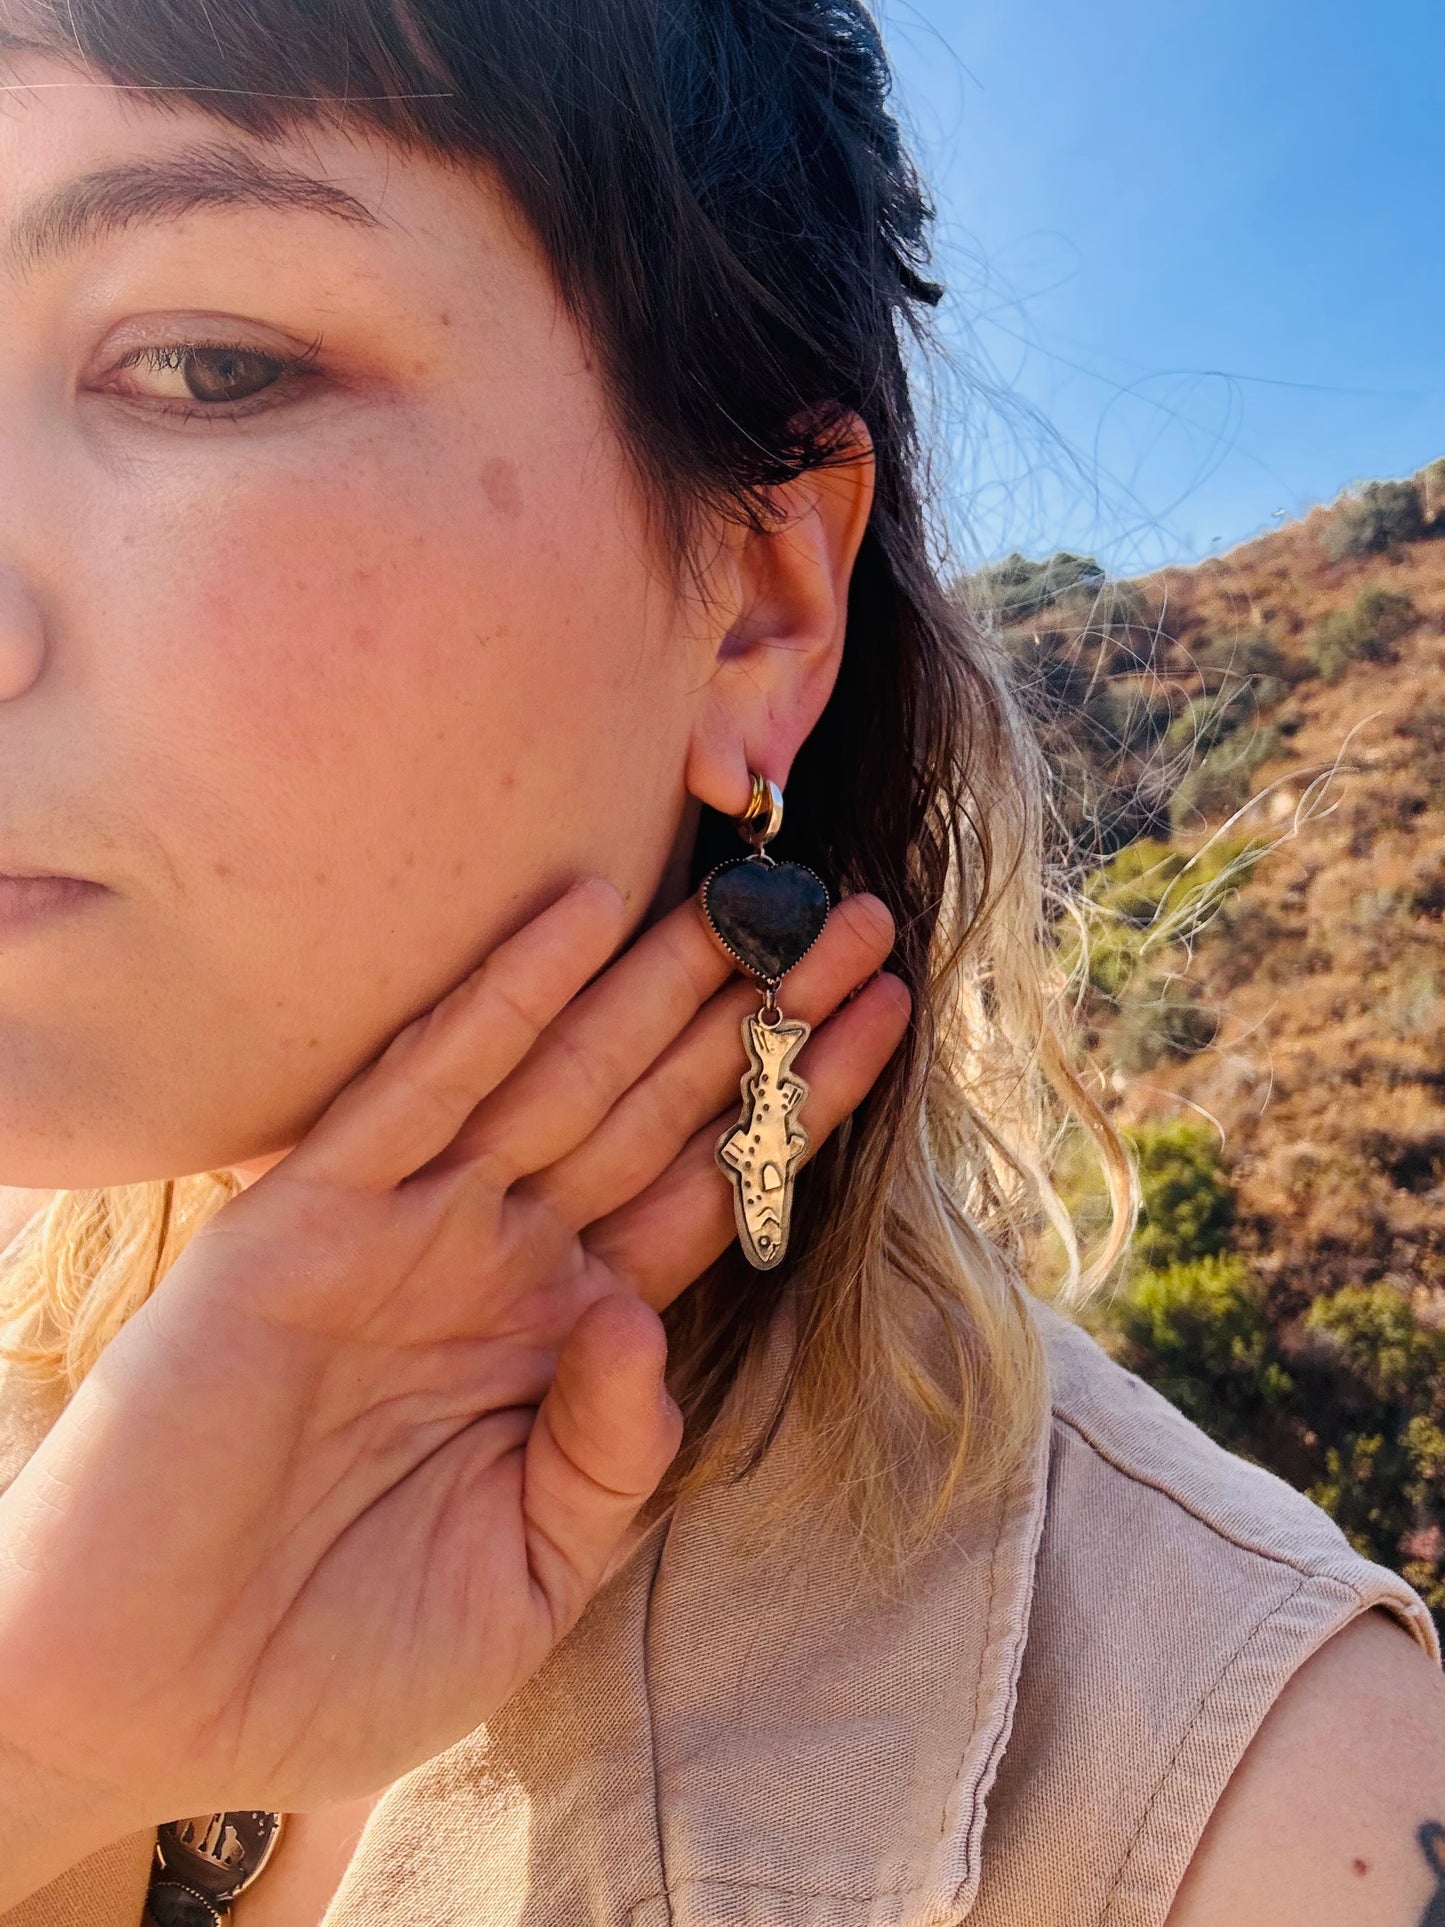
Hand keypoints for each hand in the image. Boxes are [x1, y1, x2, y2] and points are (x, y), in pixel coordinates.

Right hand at [0, 876, 906, 1848]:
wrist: (154, 1708)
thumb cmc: (340, 1665)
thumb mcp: (530, 1577)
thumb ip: (611, 1453)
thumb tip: (642, 1313)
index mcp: (559, 1336)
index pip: (708, 1191)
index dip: (796, 1110)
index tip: (883, 1020)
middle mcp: (496, 1260)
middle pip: (658, 1110)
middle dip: (761, 1021)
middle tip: (862, 922)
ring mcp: (408, 1231)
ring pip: (561, 1075)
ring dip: (660, 986)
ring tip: (765, 900)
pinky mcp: (307, 1221)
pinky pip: (418, 1088)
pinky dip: (496, 1002)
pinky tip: (579, 918)